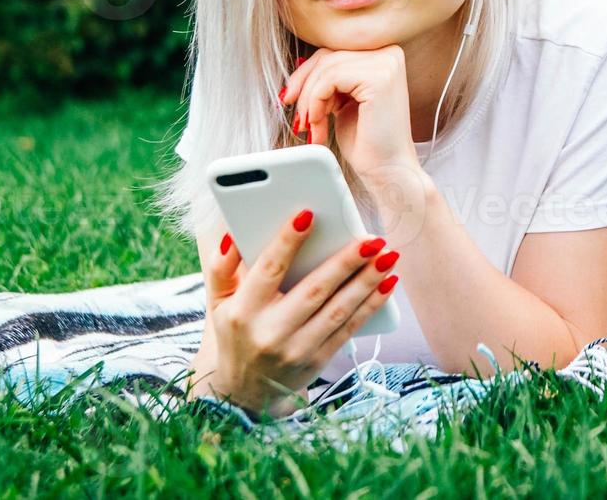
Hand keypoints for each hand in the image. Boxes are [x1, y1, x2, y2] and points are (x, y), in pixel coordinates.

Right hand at [200, 208, 400, 418]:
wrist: (245, 392)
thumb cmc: (235, 333)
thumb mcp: (218, 302)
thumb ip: (221, 267)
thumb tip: (232, 235)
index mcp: (243, 311)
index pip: (268, 269)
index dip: (287, 241)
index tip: (308, 214)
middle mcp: (270, 332)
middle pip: (314, 290)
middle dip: (345, 262)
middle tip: (371, 239)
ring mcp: (297, 349)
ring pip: (338, 310)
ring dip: (367, 282)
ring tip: (387, 256)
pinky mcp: (318, 359)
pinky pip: (349, 328)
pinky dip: (371, 305)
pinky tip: (387, 283)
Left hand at [282, 46, 420, 183]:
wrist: (388, 171)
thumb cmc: (367, 142)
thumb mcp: (343, 100)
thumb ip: (329, 79)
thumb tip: (297, 64)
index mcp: (383, 56)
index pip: (333, 51)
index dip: (306, 73)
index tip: (291, 97)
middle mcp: (388, 54)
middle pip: (328, 56)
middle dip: (303, 86)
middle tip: (297, 115)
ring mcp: (386, 64)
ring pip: (326, 68)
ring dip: (309, 99)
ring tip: (311, 125)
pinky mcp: (379, 78)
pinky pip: (330, 78)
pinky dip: (316, 102)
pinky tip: (319, 123)